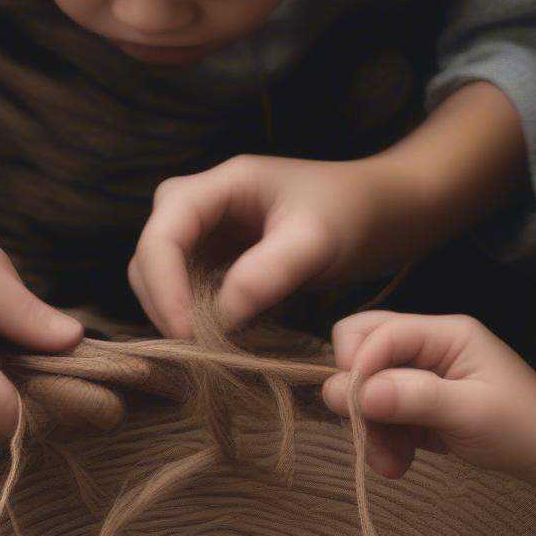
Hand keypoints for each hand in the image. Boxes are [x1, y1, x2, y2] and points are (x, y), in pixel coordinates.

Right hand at [129, 154, 416, 337]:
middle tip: (198, 349)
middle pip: (149, 257)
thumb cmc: (356, 214)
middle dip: (165, 304)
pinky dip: (196, 320)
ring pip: (162, 279)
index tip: (187, 333)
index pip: (161, 234)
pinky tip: (223, 339)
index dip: (163, 285)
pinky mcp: (218, 263)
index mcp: (219, 185)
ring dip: (177, 315)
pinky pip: (188, 294)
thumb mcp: (318, 240)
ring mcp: (207, 236)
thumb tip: (222, 316)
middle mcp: (202, 207)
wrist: (386, 215)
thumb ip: (270, 273)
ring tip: (212, 346)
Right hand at [321, 311, 535, 481]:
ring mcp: (418, 376)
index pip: (377, 332)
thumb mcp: (470, 412)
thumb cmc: (521, 428)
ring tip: (391, 463)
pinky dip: (380, 442)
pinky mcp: (413, 405)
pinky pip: (376, 416)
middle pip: (359, 349)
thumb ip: (414, 397)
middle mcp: (426, 347)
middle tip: (366, 430)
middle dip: (356, 394)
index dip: (358, 366)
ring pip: (363, 390)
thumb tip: (358, 392)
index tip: (358, 408)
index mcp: (444, 334)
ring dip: (369, 429)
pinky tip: (398, 464)